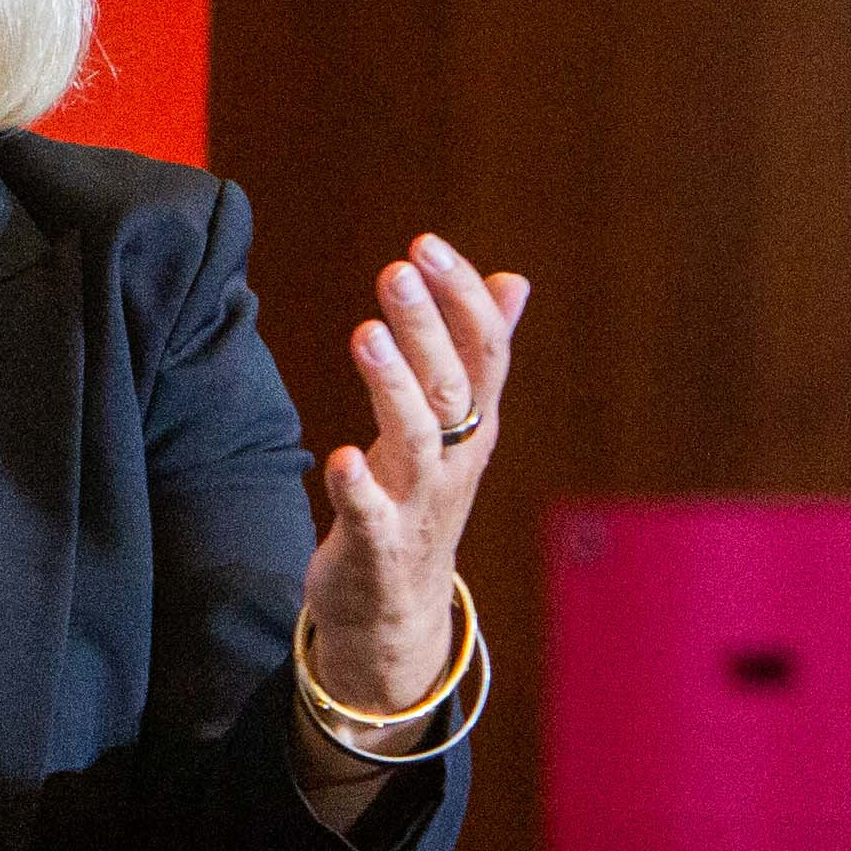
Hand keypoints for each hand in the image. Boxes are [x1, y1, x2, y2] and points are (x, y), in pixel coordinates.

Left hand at [301, 233, 529, 730]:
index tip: (426, 245)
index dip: (460, 297)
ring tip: (364, 333)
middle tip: (399, 268)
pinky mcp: (376, 544)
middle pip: (452, 386)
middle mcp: (454, 458)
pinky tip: (337, 457)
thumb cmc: (419, 495)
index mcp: (474, 423)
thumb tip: (513, 278)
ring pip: (417, 440)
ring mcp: (418, 503)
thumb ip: (480, 352)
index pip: (484, 351)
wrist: (396, 605)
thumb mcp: (456, 425)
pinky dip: (357, 487)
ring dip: (392, 387)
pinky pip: (370, 515)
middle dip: (427, 326)